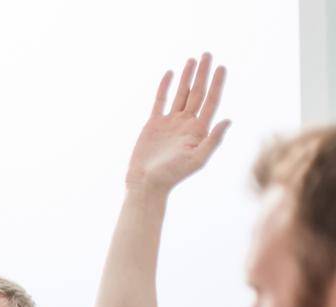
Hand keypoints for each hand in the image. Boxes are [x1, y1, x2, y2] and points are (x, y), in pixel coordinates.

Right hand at [125, 52, 228, 193]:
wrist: (146, 183)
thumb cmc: (172, 175)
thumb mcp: (197, 159)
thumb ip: (213, 140)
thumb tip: (229, 120)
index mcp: (199, 130)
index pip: (211, 101)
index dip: (217, 84)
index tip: (221, 67)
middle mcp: (186, 123)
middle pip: (197, 93)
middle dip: (203, 74)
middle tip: (207, 55)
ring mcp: (170, 123)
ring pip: (181, 94)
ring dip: (187, 77)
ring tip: (192, 59)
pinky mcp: (154, 124)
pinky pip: (161, 101)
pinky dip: (165, 87)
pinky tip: (170, 74)